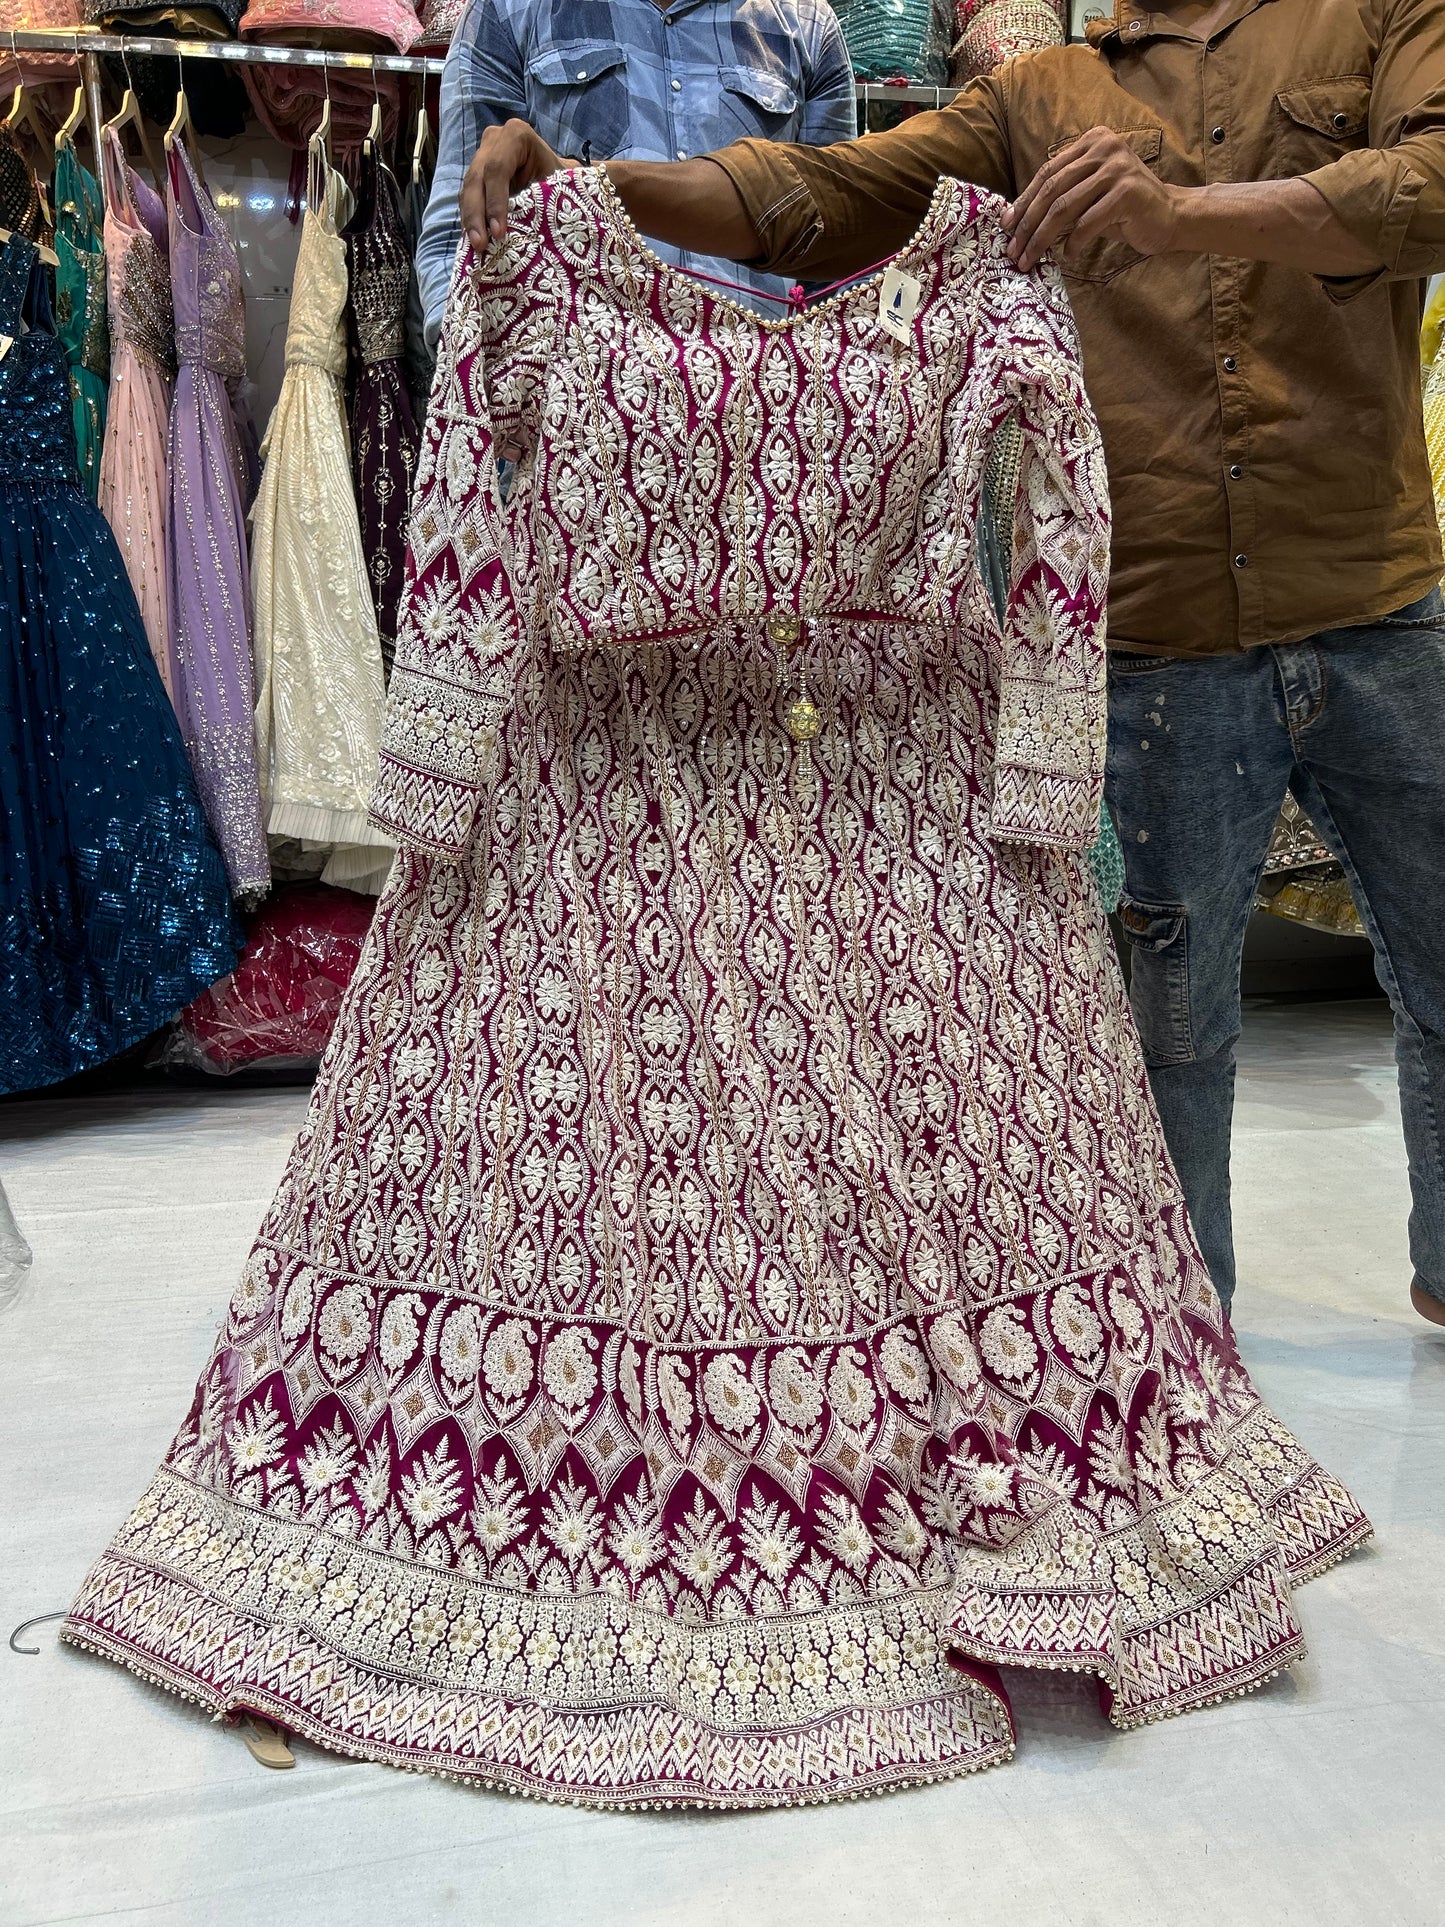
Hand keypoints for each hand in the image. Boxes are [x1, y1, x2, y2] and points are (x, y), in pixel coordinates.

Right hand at [460, 118, 565, 252]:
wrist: (561, 180)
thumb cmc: (564, 183)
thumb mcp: (558, 185)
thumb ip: (544, 198)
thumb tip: (534, 229)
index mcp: (516, 135)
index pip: (498, 169)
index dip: (496, 202)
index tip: (499, 233)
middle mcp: (494, 140)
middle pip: (477, 178)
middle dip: (477, 214)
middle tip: (479, 245)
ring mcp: (482, 155)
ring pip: (468, 189)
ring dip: (470, 220)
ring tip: (476, 248)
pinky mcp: (476, 174)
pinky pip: (468, 198)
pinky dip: (471, 220)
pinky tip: (474, 241)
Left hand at [1003, 126, 1181, 272]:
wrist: (1170, 216)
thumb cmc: (1124, 210)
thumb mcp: (1090, 194)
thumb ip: (1063, 194)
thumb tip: (1017, 218)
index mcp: (1092, 141)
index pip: (1048, 172)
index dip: (1023, 200)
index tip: (1005, 226)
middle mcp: (1104, 148)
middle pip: (1052, 189)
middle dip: (1027, 223)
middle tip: (1013, 249)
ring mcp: (1117, 168)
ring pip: (1064, 207)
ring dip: (1042, 238)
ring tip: (1030, 259)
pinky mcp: (1127, 193)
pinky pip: (1087, 222)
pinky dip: (1074, 243)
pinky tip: (1068, 255)